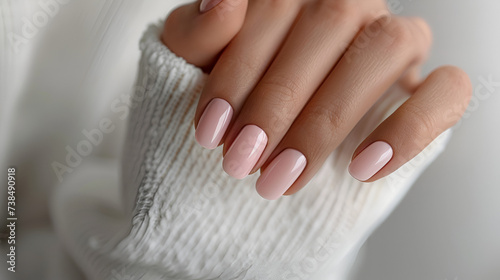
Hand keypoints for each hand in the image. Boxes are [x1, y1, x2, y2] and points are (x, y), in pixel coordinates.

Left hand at [162, 0, 470, 199]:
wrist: (253, 155)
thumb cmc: (224, 107)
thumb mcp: (190, 70)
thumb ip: (197, 34)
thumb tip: (222, 2)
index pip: (276, 3)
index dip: (240, 68)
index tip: (211, 131)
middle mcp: (350, 6)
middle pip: (333, 21)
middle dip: (280, 101)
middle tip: (242, 162)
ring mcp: (393, 42)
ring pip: (387, 46)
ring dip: (329, 118)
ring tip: (283, 178)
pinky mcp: (423, 89)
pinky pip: (447, 91)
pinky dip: (409, 128)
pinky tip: (362, 168)